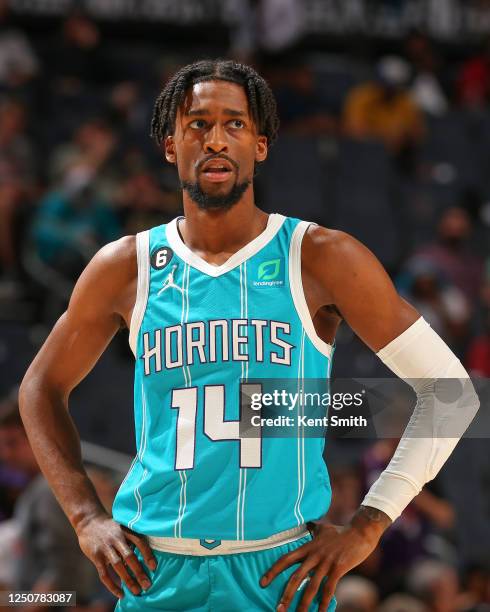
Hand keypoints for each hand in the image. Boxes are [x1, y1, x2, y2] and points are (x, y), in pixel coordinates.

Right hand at [76, 513, 156, 598]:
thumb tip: (142, 558)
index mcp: (125, 530)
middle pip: (130, 556)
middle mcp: (116, 538)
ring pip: (118, 565)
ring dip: (128, 580)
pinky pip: (104, 573)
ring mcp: (106, 547)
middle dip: (139, 572)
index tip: (154, 567)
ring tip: (137, 591)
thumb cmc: (110, 527)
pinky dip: (112, 585)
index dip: (147, 554)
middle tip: (147, 585)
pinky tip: (120, 593)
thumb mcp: (122, 527)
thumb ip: (130, 540)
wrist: (88, 521)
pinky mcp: (96, 556)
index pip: (139, 542)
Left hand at [260, 508, 389, 611]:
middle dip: (286, 594)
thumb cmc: (341, 531)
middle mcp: (314, 554)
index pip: (286, 559)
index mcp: (308, 547)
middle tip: (278, 609)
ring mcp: (326, 561)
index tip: (262, 582)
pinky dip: (325, 602)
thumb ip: (312, 529)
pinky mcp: (339, 568)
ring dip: (304, 603)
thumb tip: (307, 523)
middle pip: (296, 576)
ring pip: (311, 586)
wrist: (360, 532)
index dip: (273, 571)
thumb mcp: (322, 528)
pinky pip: (329, 588)